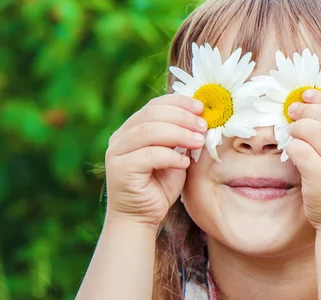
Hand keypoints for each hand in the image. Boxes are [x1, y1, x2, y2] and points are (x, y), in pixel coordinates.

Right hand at [104, 94, 206, 228]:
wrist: (140, 218)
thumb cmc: (159, 186)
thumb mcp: (175, 156)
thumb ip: (182, 137)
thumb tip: (202, 118)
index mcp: (132, 128)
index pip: (154, 105)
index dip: (179, 102)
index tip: (201, 107)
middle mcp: (120, 137)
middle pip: (152, 114)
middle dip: (182, 117)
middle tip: (203, 125)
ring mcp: (116, 152)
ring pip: (149, 132)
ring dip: (179, 134)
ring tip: (199, 141)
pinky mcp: (119, 169)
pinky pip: (149, 156)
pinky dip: (171, 157)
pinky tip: (185, 163)